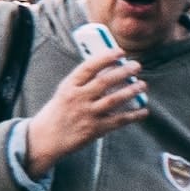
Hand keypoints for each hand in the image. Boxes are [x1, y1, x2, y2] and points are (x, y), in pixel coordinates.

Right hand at [21, 49, 149, 176]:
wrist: (45, 139)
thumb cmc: (57, 113)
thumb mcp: (64, 93)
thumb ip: (82, 83)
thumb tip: (109, 71)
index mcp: (69, 87)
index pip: (88, 67)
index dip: (106, 57)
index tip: (120, 52)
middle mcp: (78, 99)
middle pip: (105, 81)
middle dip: (124, 72)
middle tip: (136, 66)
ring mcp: (87, 114)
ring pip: (114, 99)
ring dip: (131, 91)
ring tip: (142, 85)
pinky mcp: (95, 129)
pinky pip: (118, 120)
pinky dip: (133, 115)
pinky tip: (143, 111)